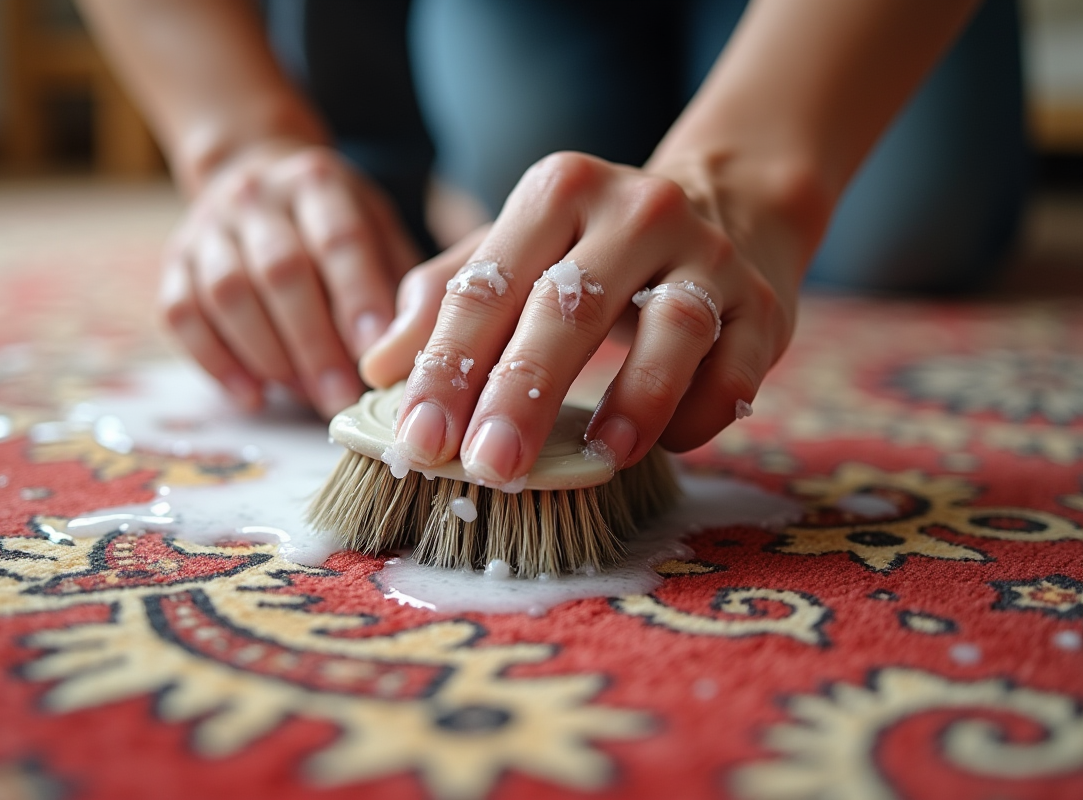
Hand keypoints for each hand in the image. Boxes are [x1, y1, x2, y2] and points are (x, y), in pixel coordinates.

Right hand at [159, 140, 420, 416]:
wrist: (254, 178)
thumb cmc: (332, 222)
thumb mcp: (377, 225)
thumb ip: (397, 278)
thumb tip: (413, 349)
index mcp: (317, 181)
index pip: (339, 238)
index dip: (357, 297)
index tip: (377, 351)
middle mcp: (256, 197)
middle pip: (281, 270)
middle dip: (314, 342)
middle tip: (342, 396)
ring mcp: (207, 227)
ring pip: (229, 293)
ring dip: (270, 355)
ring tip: (306, 397)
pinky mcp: (175, 262)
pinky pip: (182, 314)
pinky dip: (216, 362)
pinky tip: (254, 396)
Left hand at [360, 152, 798, 484]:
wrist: (732, 206)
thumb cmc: (597, 248)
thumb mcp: (518, 250)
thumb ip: (447, 298)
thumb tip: (376, 367)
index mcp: (556, 193)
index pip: (487, 284)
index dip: (447, 366)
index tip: (418, 440)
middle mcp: (634, 211)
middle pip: (569, 305)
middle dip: (523, 391)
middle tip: (487, 465)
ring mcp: (706, 254)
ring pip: (671, 326)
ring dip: (634, 398)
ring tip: (598, 458)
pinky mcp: (764, 301)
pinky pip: (738, 363)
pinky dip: (702, 409)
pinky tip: (667, 443)